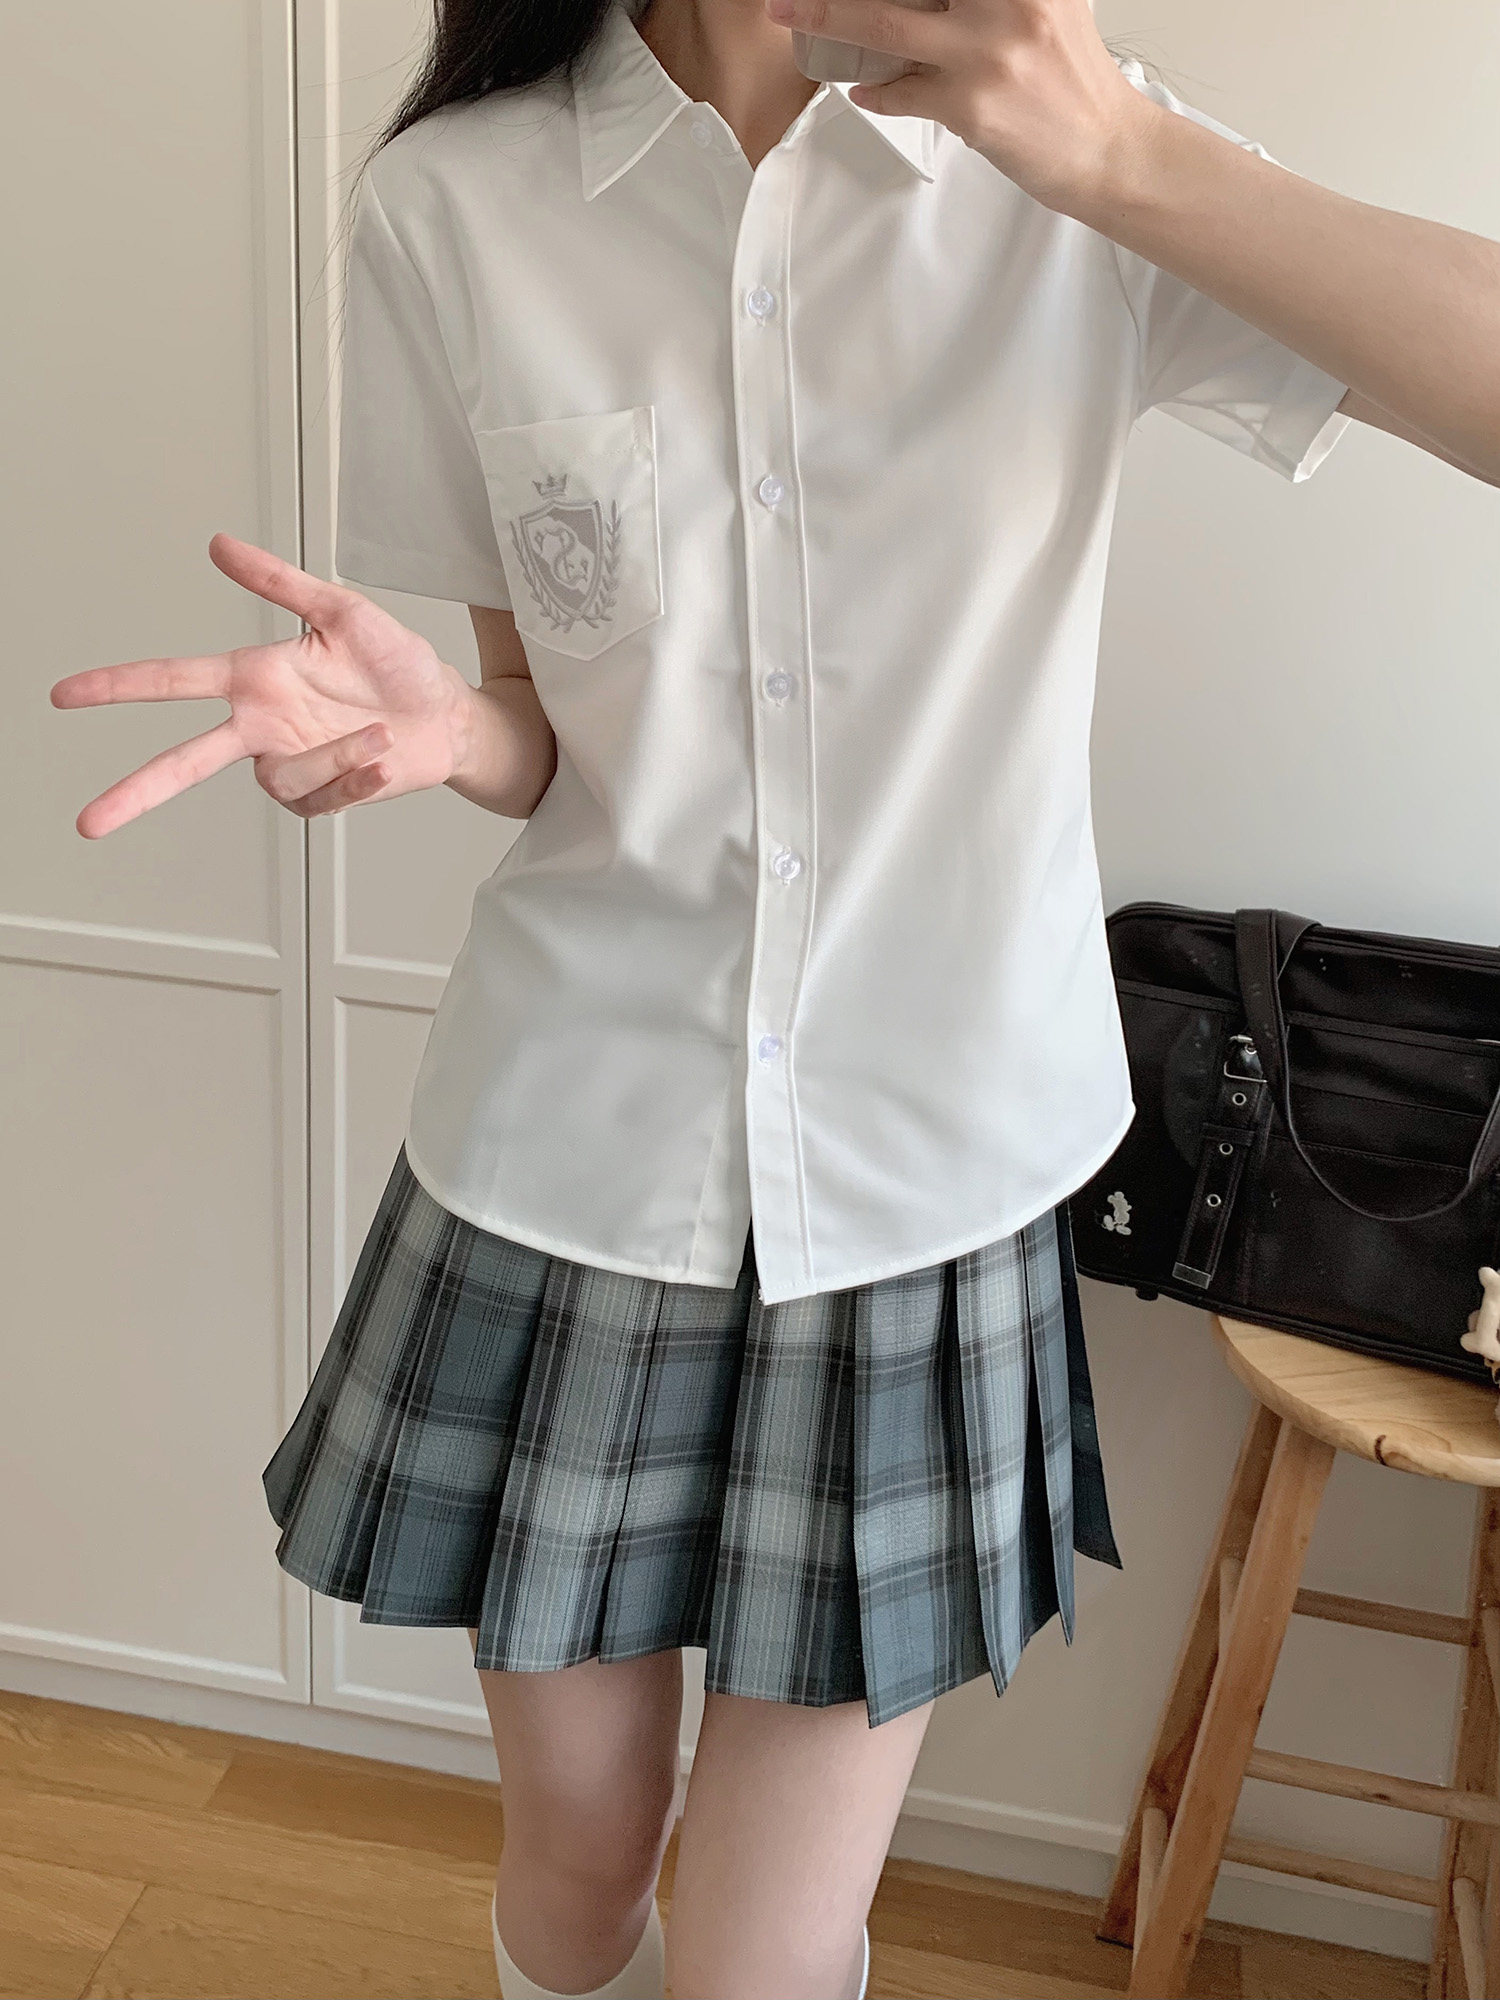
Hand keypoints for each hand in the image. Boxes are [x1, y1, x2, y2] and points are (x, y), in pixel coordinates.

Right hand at [51, 532, 477, 837]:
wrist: (447, 715)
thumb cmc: (397, 664)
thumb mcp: (343, 611)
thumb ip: (279, 581)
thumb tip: (218, 543)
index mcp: (256, 680)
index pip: (174, 682)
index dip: (119, 686)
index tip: (66, 696)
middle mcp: (262, 726)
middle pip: (185, 761)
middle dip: (138, 789)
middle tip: (91, 821)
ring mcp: (289, 764)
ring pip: (283, 777)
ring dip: (337, 754)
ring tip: (378, 730)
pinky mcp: (320, 796)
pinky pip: (323, 796)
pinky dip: (356, 775)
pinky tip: (382, 756)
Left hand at [764, 0, 1157, 215]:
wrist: (1106, 148)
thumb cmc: (1070, 79)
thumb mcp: (1044, 4)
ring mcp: (988, 52)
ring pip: (884, 24)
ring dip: (826, 18)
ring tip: (792, 13)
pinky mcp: (971, 104)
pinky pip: (901, 92)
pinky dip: (877, 92)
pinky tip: (870, 91)